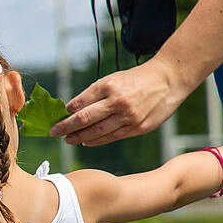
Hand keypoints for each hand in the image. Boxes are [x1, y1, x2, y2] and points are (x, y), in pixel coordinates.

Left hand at [49, 56, 188, 145]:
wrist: (168, 80)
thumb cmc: (136, 79)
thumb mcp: (113, 79)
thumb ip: (93, 94)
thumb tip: (71, 110)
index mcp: (109, 86)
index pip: (80, 103)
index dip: (65, 114)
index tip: (56, 120)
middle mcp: (118, 102)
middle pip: (84, 119)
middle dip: (66, 128)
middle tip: (54, 133)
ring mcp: (129, 117)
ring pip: (97, 132)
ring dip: (79, 138)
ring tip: (68, 140)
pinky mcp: (138, 128)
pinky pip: (112, 137)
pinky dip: (96, 141)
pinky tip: (86, 142)